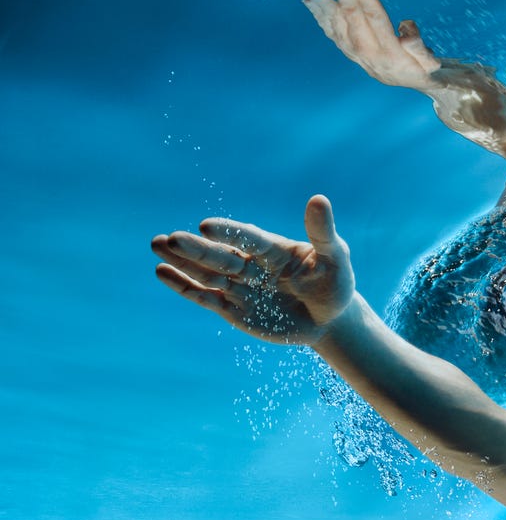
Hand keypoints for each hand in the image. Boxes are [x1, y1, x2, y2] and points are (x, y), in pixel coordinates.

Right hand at [152, 194, 354, 345]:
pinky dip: (185, 287)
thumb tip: (319, 199)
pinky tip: (162, 272)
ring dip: (182, 261)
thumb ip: (323, 233)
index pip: (248, 238)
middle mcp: (251, 264)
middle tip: (170, 238)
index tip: (207, 226)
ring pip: (207, 274)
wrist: (329, 320)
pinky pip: (206, 298)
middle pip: (221, 256)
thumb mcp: (335, 259)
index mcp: (273, 249)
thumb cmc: (334, 285)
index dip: (229, 233)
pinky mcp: (234, 310)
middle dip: (196, 249)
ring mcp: (241, 287)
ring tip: (156, 245)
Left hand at [303, 0, 440, 88]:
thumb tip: (404, 30)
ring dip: (328, 12)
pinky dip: (326, 23)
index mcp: (392, 55)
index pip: (377, 21)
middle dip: (344, 1)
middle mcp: (372, 57)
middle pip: (355, 24)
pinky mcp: (355, 58)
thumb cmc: (426, 68)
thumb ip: (420, 48)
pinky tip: (317, 10)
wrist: (417, 85)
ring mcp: (361, 59)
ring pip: (340, 32)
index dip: (365, 1)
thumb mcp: (431, 62)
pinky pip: (337, 39)